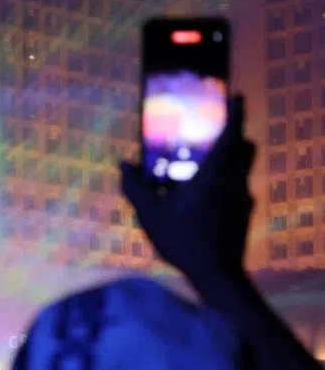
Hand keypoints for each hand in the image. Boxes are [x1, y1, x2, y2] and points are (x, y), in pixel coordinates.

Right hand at [120, 94, 255, 291]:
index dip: (236, 112)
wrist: (215, 273)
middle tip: (216, 137)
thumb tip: (123, 165)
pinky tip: (204, 204)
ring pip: (241, 171)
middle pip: (245, 149)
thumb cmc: (182, 239)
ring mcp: (243, 199)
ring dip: (226, 165)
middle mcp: (234, 181)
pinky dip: (224, 189)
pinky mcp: (244, 216)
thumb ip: (135, 187)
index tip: (237, 96)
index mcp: (213, 174)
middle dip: (235, 138)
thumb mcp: (150, 214)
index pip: (231, 134)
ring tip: (201, 175)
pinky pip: (236, 191)